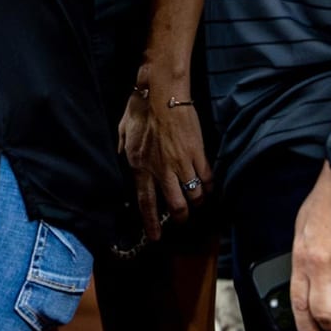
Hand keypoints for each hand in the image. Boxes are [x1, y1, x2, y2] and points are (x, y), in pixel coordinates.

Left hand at [118, 79, 211, 240]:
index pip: (145, 201)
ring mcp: (181, 162)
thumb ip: (123, 148)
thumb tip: (122, 157)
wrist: (161, 93)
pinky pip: (207, 178)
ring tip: (197, 201)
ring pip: (194, 195)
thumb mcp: (123, 130)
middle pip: (175, 205)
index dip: (151, 222)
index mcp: (139, 164)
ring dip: (196, 201)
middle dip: (181, 216)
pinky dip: (209, 186)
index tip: (155, 237)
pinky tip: (208, 187)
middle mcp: (161, 169)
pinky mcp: (198, 153)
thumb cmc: (140, 108)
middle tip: (183, 219)